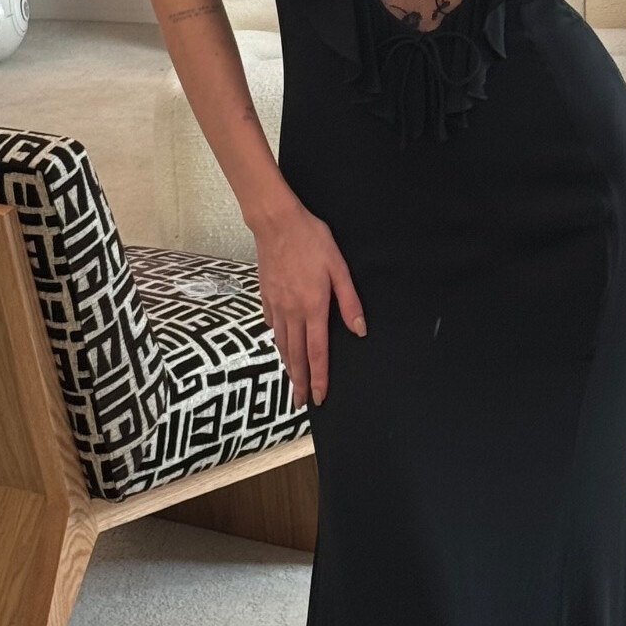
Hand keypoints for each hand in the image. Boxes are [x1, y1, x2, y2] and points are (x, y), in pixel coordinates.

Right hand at [252, 197, 365, 409]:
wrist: (276, 222)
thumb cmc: (311, 240)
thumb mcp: (338, 267)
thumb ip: (349, 301)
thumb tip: (359, 329)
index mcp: (313, 307)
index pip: (317, 352)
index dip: (320, 377)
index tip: (320, 397)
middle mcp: (292, 312)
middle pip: (296, 355)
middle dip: (300, 381)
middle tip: (301, 403)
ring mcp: (276, 305)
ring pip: (282, 344)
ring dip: (288, 366)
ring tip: (292, 382)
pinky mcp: (266, 296)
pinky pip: (272, 326)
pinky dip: (277, 341)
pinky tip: (280, 345)